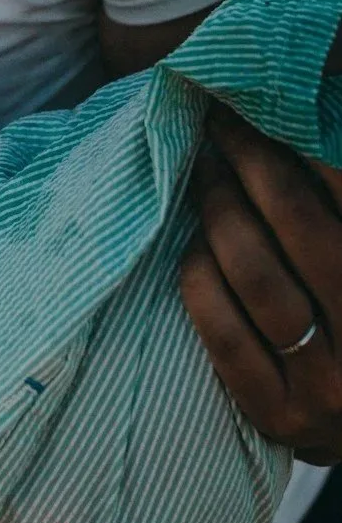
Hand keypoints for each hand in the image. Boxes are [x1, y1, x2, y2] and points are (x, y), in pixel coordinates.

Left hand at [179, 105, 341, 464]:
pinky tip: (196, 246)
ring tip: (204, 171)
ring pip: (254, 273)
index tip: (263, 105)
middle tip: (220, 124)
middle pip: (299, 225)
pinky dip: (200, 276)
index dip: (304, 143)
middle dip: (251, 161)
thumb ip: (334, 199)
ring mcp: (332, 389)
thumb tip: (315, 114)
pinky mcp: (281, 417)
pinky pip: (221, 330)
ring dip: (218, 209)